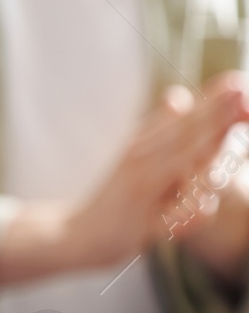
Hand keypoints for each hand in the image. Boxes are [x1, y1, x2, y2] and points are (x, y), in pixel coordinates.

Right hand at [58, 74, 248, 271]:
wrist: (78, 233)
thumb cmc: (116, 195)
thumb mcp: (135, 158)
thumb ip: (161, 130)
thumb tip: (178, 96)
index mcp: (143, 145)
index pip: (183, 119)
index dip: (212, 100)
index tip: (237, 79)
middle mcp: (140, 163)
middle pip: (184, 138)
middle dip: (215, 117)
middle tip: (240, 92)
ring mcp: (138, 193)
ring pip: (176, 172)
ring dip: (204, 156)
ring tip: (235, 146)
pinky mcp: (137, 226)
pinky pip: (166, 220)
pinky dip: (185, 215)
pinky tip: (205, 210)